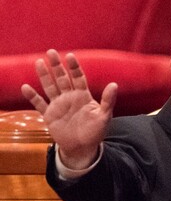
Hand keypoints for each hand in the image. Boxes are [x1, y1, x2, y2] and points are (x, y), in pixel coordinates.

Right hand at [21, 49, 117, 169]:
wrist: (83, 148)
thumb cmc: (95, 132)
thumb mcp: (104, 116)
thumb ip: (108, 101)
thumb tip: (114, 84)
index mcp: (83, 96)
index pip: (78, 78)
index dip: (74, 67)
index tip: (70, 56)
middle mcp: (70, 98)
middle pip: (62, 78)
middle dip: (57, 66)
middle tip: (51, 52)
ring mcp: (59, 105)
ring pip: (50, 87)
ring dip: (44, 75)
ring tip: (39, 62)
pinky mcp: (50, 115)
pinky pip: (39, 104)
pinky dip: (32, 96)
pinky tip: (25, 87)